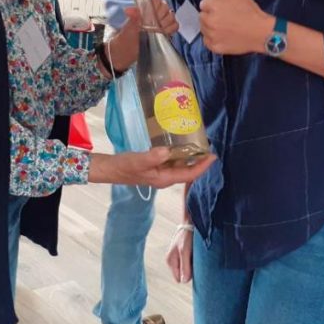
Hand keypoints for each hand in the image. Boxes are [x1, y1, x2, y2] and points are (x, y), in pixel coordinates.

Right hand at [88, 147, 215, 188]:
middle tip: (209, 147)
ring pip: (181, 166)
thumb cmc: (124, 166)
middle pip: (188, 171)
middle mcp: (165, 177)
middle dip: (199, 161)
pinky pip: (173, 161)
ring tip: (199, 144)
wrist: (110, 169)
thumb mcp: (138, 161)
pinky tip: (180, 144)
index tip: (213, 156)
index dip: (202, 166)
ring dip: (190, 157)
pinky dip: (180, 153)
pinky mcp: (156, 166)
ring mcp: (161, 172)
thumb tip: (167, 151)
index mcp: (164, 179)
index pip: (189, 175)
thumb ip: (152, 157)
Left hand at [106, 0, 178, 70]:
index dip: (156, 4)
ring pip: (171, 16)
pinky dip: (170, 29)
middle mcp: (156, 11)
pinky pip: (175, 25)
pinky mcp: (168, 30)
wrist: (129, 48)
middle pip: (165, 7)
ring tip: (157, 30)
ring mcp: (163, 20)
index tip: (151, 12)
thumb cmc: (128, 33)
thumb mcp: (129, 23)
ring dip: (165, 23)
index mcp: (147, 6)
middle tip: (152, 23)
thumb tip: (128, 10)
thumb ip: (132, 15)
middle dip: (160, 15)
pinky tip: (163, 33)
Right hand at [166, 227, 193, 282]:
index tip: (194, 268)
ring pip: (188, 269)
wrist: (190, 222)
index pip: (179, 279)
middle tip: (197, 261)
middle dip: (191, 271)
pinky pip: (190, 263)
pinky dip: (194, 260)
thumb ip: (184, 266)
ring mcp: (178, 258)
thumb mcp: (185, 251)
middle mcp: (173, 261)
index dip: (188, 276)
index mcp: (170, 262)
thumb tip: (184, 281)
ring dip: (193, 265)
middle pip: (184, 274)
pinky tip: (196, 254)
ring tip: (197, 256)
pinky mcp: (183, 254)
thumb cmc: (186, 236)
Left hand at [200, 0, 272, 54]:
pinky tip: (225, 37)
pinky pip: (207, 42)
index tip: (226, 9)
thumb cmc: (250, 11)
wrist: (261, 32)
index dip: (215, 5)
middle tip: (227, 18)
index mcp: (212, 6)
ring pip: (204, 29)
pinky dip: (213, 40)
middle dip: (211, 16)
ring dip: (211, 28)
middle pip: (202, 16)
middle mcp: (209, 21)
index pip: (204, 4)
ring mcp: (211, 35)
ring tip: (227, 27)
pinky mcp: (215, 47)